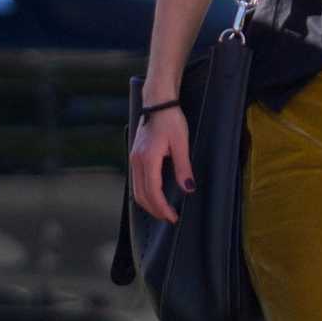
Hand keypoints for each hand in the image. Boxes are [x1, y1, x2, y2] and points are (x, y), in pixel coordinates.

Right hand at [130, 107, 192, 223]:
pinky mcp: (135, 157)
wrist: (158, 103)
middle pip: (141, 195)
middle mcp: (137, 161)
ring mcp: (134, 159)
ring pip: (136, 190)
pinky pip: (136, 181)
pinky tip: (155, 196)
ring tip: (163, 210)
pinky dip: (144, 193)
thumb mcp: (181, 143)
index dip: (162, 208)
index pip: (152, 192)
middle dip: (155, 210)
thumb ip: (183, 167)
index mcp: (148, 159)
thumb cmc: (171, 120)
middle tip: (169, 218)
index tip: (173, 217)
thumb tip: (187, 188)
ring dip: (148, 203)